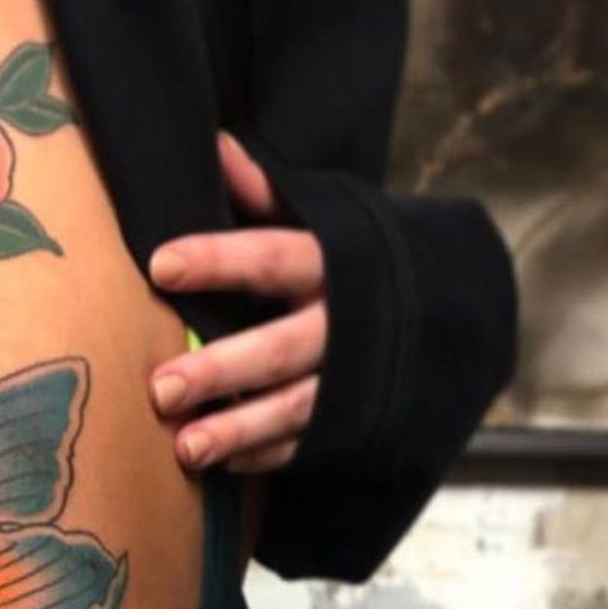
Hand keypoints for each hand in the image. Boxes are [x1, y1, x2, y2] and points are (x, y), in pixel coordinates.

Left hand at [147, 132, 327, 474]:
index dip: (217, 260)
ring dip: (238, 429)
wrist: (446, 309)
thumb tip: (212, 145)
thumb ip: (263, 193)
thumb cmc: (355, 260)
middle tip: (161, 388)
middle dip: (221, 370)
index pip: (269, 257)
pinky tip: (220, 463)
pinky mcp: (350, 421)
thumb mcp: (324, 218)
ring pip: (292, 407)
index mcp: (331, 262)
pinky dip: (265, 454)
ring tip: (184, 448)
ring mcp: (350, 379)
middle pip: (277, 347)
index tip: (161, 265)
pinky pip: (306, 443)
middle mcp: (343, 323)